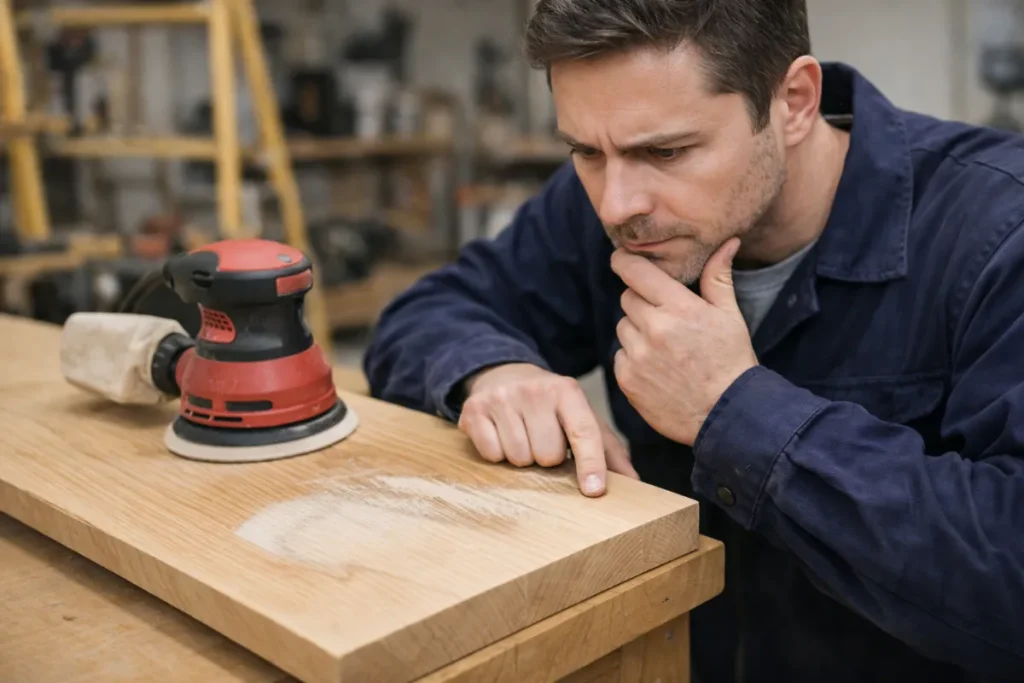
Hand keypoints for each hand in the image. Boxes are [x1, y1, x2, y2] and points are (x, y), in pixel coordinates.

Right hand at [458, 363, 639, 496]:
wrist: (503, 376)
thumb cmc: (550, 407)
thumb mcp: (581, 417)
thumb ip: (608, 450)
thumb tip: (634, 483)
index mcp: (567, 391)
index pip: (583, 432)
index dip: (591, 464)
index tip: (594, 491)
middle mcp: (535, 390)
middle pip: (548, 455)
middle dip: (547, 458)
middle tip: (542, 441)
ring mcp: (502, 398)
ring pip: (519, 457)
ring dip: (522, 458)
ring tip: (522, 437)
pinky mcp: (474, 410)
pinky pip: (491, 454)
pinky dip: (497, 454)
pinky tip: (501, 436)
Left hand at [610, 238, 757, 445]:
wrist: (727, 414)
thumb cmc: (731, 362)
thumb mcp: (730, 316)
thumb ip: (718, 277)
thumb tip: (727, 243)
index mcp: (678, 308)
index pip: (635, 271)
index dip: (624, 261)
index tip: (622, 260)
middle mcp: (654, 329)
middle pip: (627, 298)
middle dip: (642, 303)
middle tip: (666, 319)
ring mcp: (638, 356)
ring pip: (623, 327)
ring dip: (637, 332)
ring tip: (666, 348)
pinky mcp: (628, 380)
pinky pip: (620, 356)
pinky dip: (633, 359)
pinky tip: (658, 369)